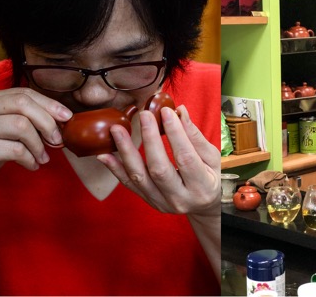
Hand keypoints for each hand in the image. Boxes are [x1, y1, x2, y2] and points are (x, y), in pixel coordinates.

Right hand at [0, 88, 72, 196]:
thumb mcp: (2, 129)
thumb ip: (22, 117)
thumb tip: (60, 118)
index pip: (24, 93)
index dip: (48, 104)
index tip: (67, 117)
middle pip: (23, 105)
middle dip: (47, 122)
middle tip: (58, 140)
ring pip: (21, 126)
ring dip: (39, 145)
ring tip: (43, 157)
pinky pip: (15, 150)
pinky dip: (30, 159)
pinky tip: (31, 165)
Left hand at [98, 106, 221, 217]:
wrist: (202, 205)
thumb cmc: (209, 176)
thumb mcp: (211, 157)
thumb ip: (195, 135)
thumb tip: (179, 110)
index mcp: (201, 186)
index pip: (185, 158)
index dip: (175, 133)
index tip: (165, 111)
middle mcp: (180, 199)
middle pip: (159, 169)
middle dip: (149, 139)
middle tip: (143, 115)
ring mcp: (161, 202)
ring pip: (139, 177)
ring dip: (126, 152)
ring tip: (116, 130)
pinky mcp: (148, 200)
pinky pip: (128, 184)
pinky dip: (115, 169)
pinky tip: (104, 154)